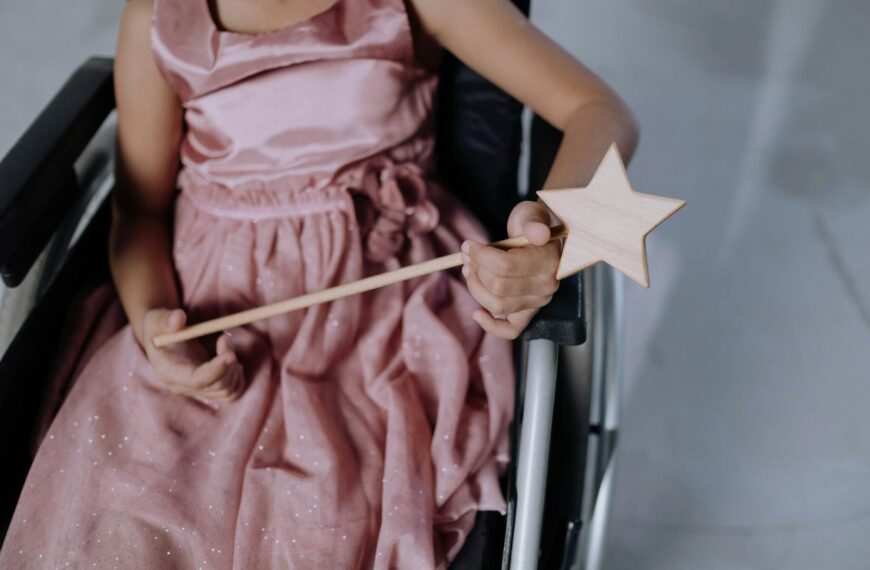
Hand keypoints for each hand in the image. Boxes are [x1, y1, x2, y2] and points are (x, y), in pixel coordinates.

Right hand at [141, 308, 244, 401]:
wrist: (163, 337)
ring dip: (233, 366)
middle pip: (215, 387)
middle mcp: (182, 386)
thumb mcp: (157, 318)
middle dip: (227, 363)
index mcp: (168, 372)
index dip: (216, 370)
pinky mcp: (208, 388)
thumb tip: (179, 318)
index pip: (196, 381)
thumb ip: (166, 319)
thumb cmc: (159, 327)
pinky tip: (229, 358)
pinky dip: (238, 377)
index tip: (230, 354)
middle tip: (225, 338)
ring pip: (227, 391)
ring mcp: (197, 389)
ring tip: (224, 342)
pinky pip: (231, 393)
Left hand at [461, 200, 560, 338]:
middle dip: (475, 269)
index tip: (469, 245)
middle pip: (497, 287)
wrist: (540, 237)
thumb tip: (537, 233)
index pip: (505, 266)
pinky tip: (477, 313)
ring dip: (475, 288)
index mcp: (549, 262)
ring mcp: (538, 302)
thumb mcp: (531, 214)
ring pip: (497, 306)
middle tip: (467, 255)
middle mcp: (546, 287)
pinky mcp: (529, 312)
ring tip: (468, 270)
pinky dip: (491, 326)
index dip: (480, 256)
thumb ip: (533, 221)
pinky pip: (510, 330)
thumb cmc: (532, 224)